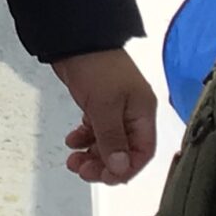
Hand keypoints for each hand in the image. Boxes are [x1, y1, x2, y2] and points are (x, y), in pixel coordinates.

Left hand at [53, 48, 156, 185]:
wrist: (74, 38)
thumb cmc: (96, 67)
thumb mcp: (104, 106)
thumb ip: (112, 138)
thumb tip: (119, 168)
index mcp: (143, 112)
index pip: (143, 152)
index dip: (125, 168)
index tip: (104, 177)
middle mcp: (132, 113)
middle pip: (124, 151)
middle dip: (103, 163)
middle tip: (81, 170)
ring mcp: (115, 108)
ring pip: (107, 142)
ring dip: (91, 154)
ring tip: (72, 160)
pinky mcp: (98, 103)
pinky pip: (95, 129)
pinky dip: (84, 138)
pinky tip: (72, 141)